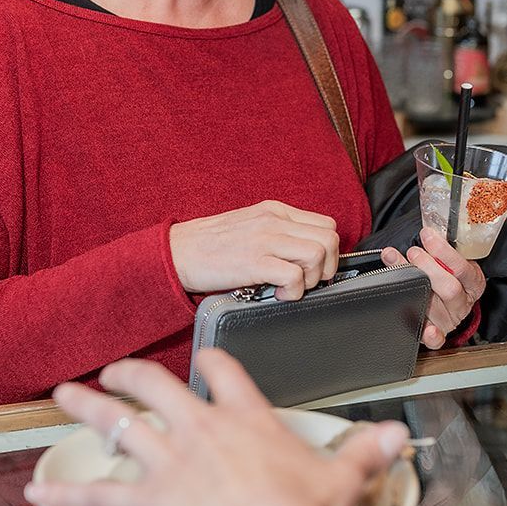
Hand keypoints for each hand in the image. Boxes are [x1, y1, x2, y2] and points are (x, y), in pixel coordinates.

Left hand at [25, 352, 406, 505]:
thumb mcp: (343, 477)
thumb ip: (367, 452)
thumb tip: (398, 439)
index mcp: (245, 419)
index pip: (224, 373)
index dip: (211, 363)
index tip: (201, 361)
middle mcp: (200, 430)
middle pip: (154, 386)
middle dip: (128, 373)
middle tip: (113, 369)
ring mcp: (169, 463)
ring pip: (116, 424)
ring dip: (85, 410)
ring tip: (64, 395)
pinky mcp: (148, 503)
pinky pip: (97, 497)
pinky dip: (65, 497)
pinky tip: (37, 494)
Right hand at [169, 201, 339, 298]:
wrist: (177, 252)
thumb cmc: (210, 245)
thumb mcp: (250, 226)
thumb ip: (278, 233)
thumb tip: (305, 254)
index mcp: (275, 211)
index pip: (325, 224)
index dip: (328, 251)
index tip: (316, 268)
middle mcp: (274, 221)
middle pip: (329, 238)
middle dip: (327, 267)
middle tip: (308, 281)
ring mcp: (264, 240)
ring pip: (318, 254)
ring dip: (312, 279)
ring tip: (291, 287)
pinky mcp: (254, 262)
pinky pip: (295, 276)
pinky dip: (293, 291)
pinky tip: (277, 294)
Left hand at [379, 227, 484, 348]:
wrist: (447, 296)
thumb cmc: (446, 272)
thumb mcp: (451, 258)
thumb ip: (439, 248)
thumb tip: (424, 230)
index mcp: (473, 282)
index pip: (462, 267)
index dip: (443, 251)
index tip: (426, 235)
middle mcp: (463, 302)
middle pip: (449, 288)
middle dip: (428, 268)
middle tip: (413, 253)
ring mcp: (451, 319)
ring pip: (434, 307)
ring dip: (412, 287)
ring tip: (397, 268)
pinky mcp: (438, 334)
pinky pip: (436, 339)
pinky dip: (430, 335)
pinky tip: (426, 329)